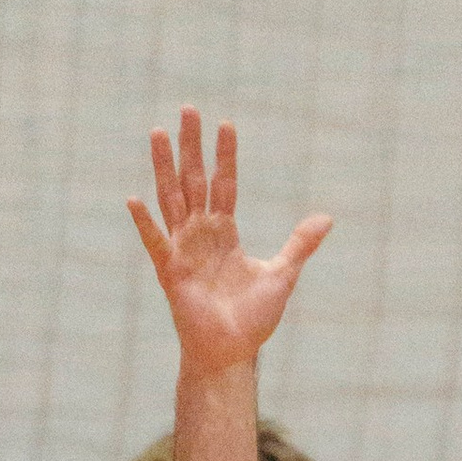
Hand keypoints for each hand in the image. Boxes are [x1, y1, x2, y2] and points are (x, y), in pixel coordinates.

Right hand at [128, 108, 330, 375]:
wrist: (232, 352)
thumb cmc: (252, 318)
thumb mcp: (283, 275)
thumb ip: (300, 244)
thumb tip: (327, 218)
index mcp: (225, 232)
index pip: (225, 184)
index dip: (225, 155)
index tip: (225, 123)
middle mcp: (200, 233)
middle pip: (194, 179)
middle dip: (191, 145)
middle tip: (187, 108)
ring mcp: (182, 249)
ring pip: (172, 198)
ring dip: (164, 166)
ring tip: (157, 133)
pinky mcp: (170, 272)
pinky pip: (155, 243)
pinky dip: (145, 224)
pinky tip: (134, 200)